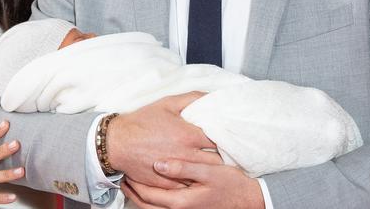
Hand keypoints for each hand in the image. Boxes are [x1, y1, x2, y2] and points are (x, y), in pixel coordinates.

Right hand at [106, 92, 215, 187]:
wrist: (118, 142)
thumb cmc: (141, 122)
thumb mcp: (167, 103)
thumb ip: (191, 98)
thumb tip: (210, 96)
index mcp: (188, 135)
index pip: (220, 140)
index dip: (226, 137)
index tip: (227, 135)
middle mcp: (186, 155)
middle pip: (217, 160)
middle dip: (222, 155)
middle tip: (223, 150)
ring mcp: (178, 172)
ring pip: (205, 175)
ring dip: (210, 170)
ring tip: (212, 163)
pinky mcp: (169, 184)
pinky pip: (190, 185)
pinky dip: (194, 180)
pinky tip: (195, 174)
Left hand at [122, 160, 264, 208]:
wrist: (247, 199)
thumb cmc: (230, 184)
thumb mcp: (209, 172)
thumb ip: (183, 167)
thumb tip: (158, 164)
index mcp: (181, 201)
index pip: (148, 194)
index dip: (134, 181)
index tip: (125, 168)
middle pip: (145, 203)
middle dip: (132, 189)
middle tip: (122, 174)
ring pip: (152, 207)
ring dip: (139, 195)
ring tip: (130, 180)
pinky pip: (162, 207)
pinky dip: (151, 199)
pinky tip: (150, 186)